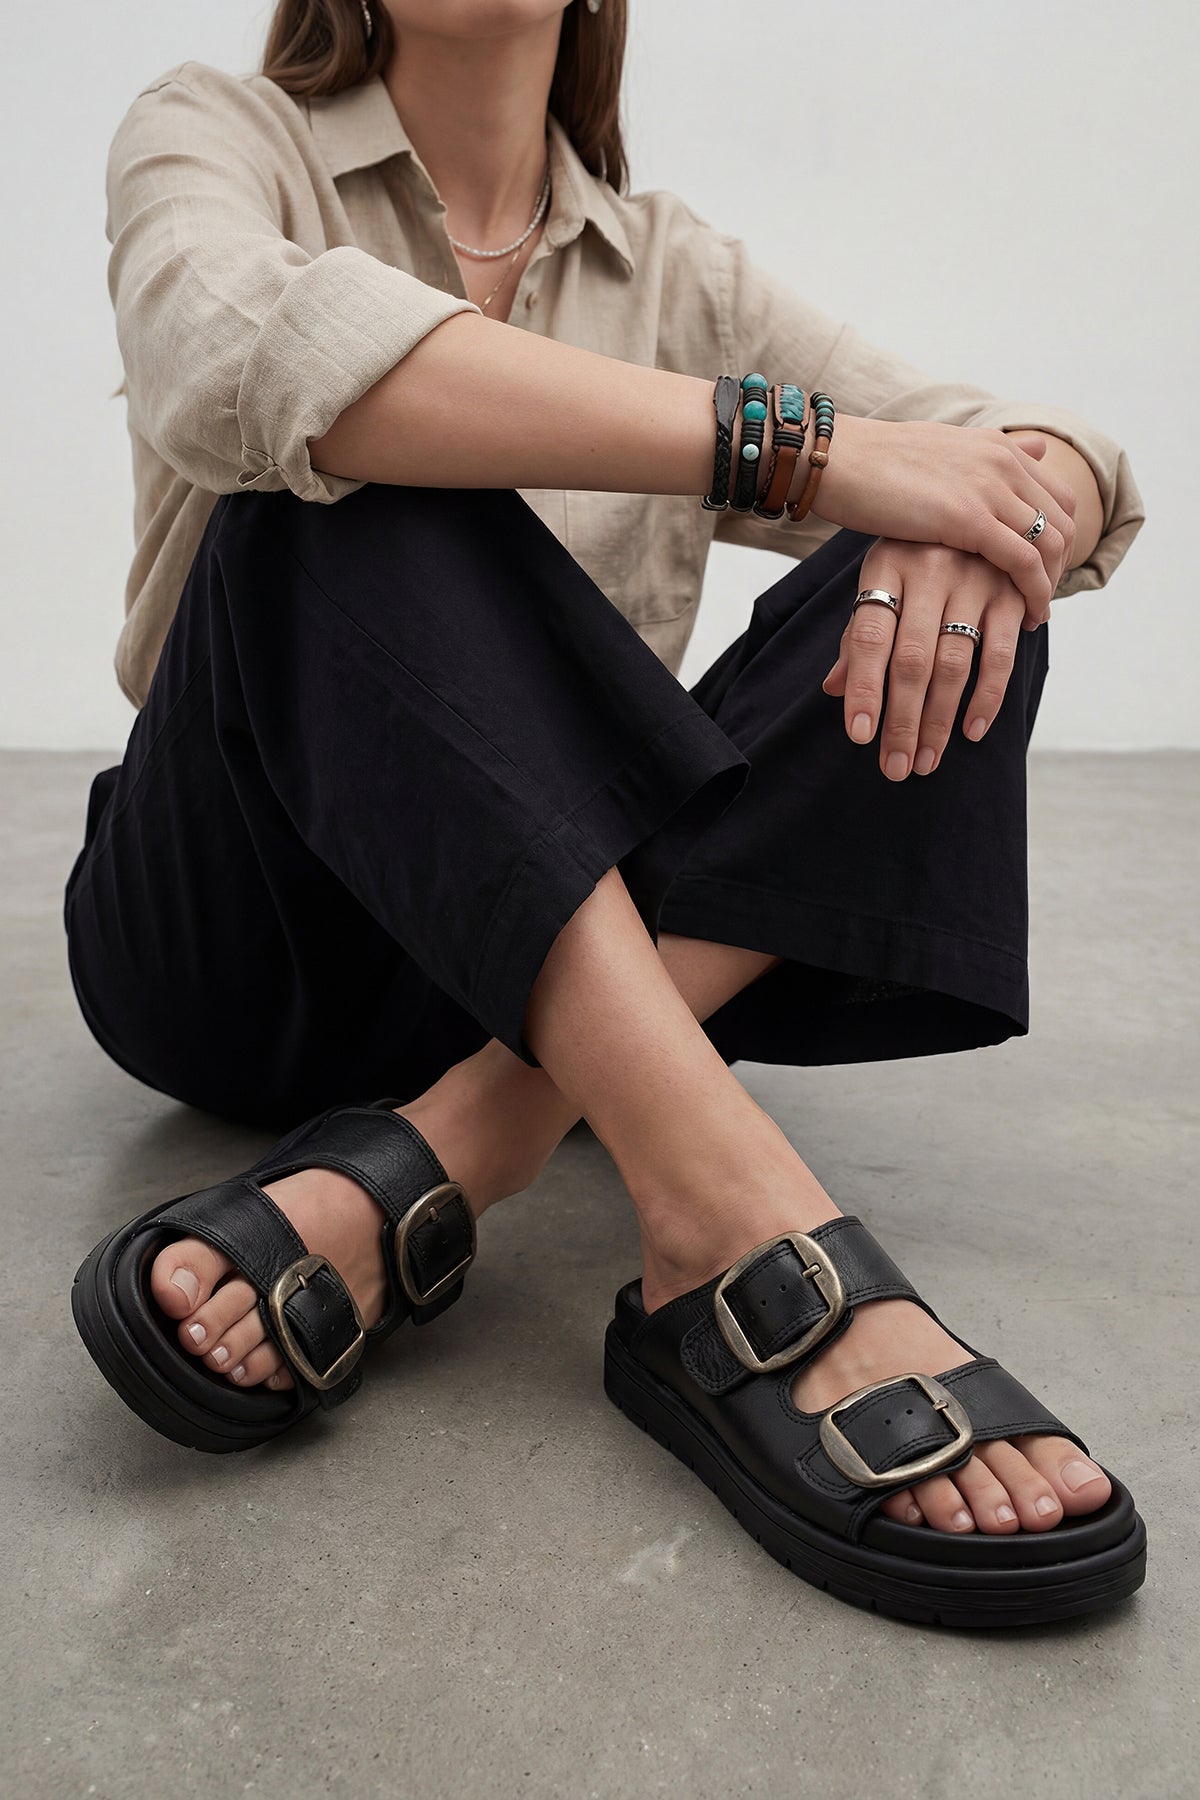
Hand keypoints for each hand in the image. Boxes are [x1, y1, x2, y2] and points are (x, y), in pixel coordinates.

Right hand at [813, 416, 1077, 615]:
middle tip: (1041, 599)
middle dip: (1060, 566)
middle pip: (1063, 520)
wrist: (836, 459)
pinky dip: (1034, 593)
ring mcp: (990, 488)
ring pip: (1050, 544)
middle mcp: (1003, 463)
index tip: (1042, 571)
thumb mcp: (936, 454)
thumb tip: (1027, 450)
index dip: (1058, 537)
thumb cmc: (871, 464)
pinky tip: (1025, 619)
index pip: (1056, 495)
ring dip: (1050, 585)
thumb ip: (980, 459)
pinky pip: (1023, 561)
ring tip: (1034, 616)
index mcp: (996, 447)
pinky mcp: (970, 518)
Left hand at [821, 538, 1042, 780]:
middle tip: (895, 768)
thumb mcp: (881, 579)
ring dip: (939, 721)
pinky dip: (987, 698)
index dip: (863, 689)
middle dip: (902, 721)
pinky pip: (1001, 654)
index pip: (868, 637)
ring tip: (925, 762)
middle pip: (911, 660)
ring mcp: (975, 578)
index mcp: (886, 564)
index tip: (859, 736)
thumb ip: (860, 633)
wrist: (983, 499)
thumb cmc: (915, 555)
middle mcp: (930, 568)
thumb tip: (833, 689)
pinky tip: (972, 731)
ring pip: (954, 664)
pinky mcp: (1012, 590)